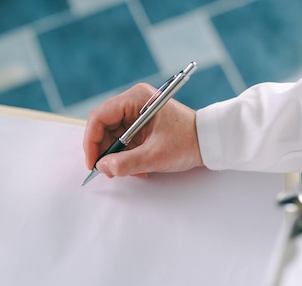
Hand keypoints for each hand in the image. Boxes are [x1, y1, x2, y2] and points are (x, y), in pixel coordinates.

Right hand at [83, 83, 202, 177]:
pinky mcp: (141, 125)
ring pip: (112, 136)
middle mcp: (133, 102)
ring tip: (127, 171)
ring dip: (116, 157)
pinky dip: (126, 156)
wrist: (210, 142)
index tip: (92, 162)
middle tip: (107, 171)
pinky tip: (138, 167)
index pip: (99, 117)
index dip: (91, 141)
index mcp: (135, 99)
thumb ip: (126, 163)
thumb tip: (103, 167)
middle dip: (104, 151)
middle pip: (103, 127)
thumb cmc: (188, 142)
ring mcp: (137, 113)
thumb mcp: (155, 156)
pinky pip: (124, 141)